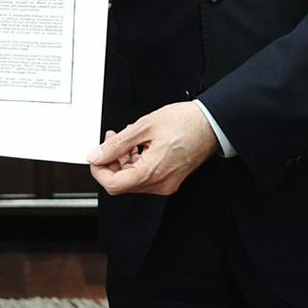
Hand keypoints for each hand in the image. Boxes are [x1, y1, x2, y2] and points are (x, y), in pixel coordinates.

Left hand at [86, 101, 215, 195]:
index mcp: (152, 172)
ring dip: (123, 161)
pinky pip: (146, 176)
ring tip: (124, 139)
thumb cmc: (186, 122)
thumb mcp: (144, 127)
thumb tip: (97, 155)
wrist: (211, 123)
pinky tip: (137, 145)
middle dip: (111, 163)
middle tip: (110, 142)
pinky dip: (136, 162)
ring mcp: (167, 183)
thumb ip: (117, 144)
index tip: (96, 155)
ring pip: (133, 180)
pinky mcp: (171, 178)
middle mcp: (160, 184)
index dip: (99, 170)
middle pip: (122, 184)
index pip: (113, 184)